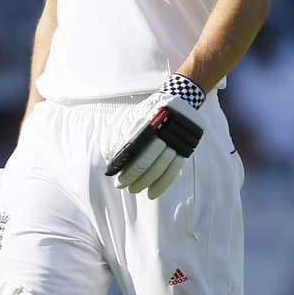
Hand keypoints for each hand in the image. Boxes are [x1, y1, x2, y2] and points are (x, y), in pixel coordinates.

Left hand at [105, 74, 205, 198]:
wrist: (179, 101)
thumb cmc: (147, 111)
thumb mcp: (129, 114)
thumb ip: (115, 132)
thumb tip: (108, 154)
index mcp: (146, 119)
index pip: (131, 146)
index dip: (122, 163)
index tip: (115, 175)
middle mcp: (162, 130)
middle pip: (145, 159)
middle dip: (131, 175)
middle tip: (122, 185)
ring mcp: (175, 138)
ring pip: (159, 167)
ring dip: (145, 182)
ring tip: (135, 190)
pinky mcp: (186, 147)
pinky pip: (174, 169)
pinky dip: (163, 184)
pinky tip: (152, 193)